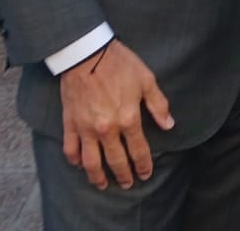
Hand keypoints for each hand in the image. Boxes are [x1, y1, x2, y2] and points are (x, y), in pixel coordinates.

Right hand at [60, 39, 174, 190]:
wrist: (87, 53)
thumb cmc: (119, 63)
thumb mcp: (146, 79)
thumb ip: (158, 104)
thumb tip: (169, 125)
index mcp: (128, 119)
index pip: (139, 150)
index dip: (143, 165)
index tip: (145, 174)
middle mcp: (107, 129)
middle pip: (116, 161)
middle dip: (123, 175)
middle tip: (127, 184)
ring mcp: (87, 129)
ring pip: (91, 163)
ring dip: (97, 177)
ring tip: (102, 185)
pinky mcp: (71, 124)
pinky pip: (70, 149)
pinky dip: (74, 161)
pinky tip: (79, 165)